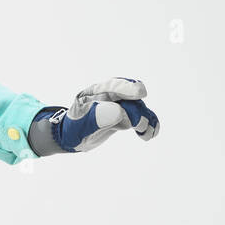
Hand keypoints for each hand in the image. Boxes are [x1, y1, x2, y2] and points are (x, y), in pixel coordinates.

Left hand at [33, 77, 158, 153]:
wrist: (72, 138)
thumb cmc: (74, 127)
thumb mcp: (82, 122)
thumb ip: (98, 116)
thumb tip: (120, 112)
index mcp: (96, 92)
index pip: (113, 86)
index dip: (128, 88)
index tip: (140, 93)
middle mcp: (110, 96)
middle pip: (130, 98)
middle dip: (137, 111)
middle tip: (139, 125)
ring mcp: (119, 105)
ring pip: (138, 108)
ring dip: (146, 119)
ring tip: (147, 133)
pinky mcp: (125, 117)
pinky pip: (140, 118)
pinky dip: (148, 125)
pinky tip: (151, 133)